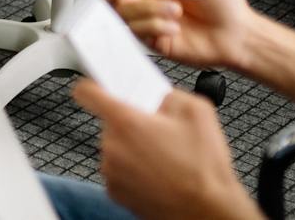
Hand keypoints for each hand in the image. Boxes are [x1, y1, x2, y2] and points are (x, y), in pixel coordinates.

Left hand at [71, 83, 260, 219]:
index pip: (86, 92)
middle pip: (109, 124)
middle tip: (157, 133)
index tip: (99, 88)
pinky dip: (133, 171)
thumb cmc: (203, 169)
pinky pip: (119, 172)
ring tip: (164, 158)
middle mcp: (111, 146)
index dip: (93, 87)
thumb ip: (169, 95)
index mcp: (125, 121)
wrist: (208, 212)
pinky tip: (158, 175)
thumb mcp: (197, 112)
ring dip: (132, 150)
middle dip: (130, 125)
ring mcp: (110, 172)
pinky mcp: (115, 192)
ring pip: (115, 149)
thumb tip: (159, 97)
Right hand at [105, 0, 255, 72]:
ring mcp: (152, 24)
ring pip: (125, 13)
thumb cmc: (225, 5)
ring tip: (175, 10)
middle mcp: (151, 5)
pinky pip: (139, 33)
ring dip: (147, 9)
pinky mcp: (156, 42)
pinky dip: (154, 26)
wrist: (239, 35)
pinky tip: (174, 27)